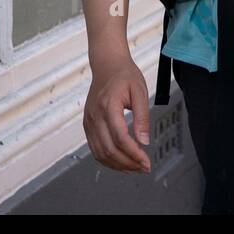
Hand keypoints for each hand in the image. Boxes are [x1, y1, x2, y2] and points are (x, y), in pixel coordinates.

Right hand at [84, 52, 152, 172]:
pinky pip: (95, 148)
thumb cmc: (125, 75)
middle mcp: (95, 116)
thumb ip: (143, 116)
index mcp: (108, 106)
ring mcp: (89, 121)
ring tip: (134, 168)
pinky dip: (107, 159)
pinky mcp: (87, 124)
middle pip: (109, 149)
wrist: (107, 65)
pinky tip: (121, 161)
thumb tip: (144, 141)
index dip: (133, 154)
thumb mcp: (140, 91)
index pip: (120, 138)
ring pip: (100, 153)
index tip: (146, 162)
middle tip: (144, 168)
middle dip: (127, 163)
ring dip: (117, 165)